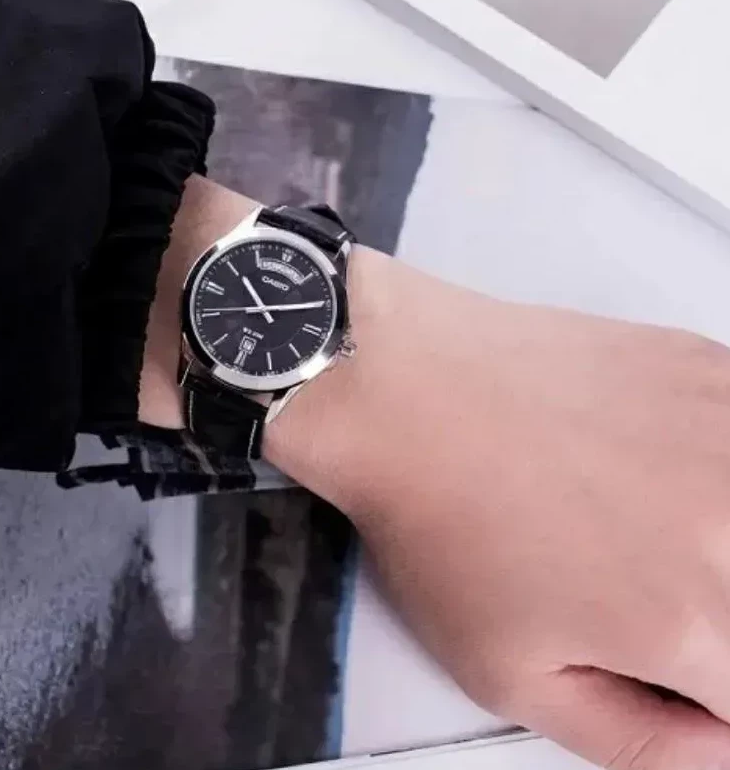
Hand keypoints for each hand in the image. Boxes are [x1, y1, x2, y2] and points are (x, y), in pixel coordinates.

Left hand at [143, 177, 729, 768]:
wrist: (406, 394)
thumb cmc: (439, 516)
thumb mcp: (511, 679)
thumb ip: (637, 740)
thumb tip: (710, 744)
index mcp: (691, 619)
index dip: (702, 689)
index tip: (665, 664)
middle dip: (706, 616)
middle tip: (636, 587)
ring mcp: (725, 434)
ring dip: (712, 538)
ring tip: (633, 521)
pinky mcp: (707, 372)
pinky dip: (711, 468)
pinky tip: (647, 462)